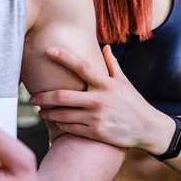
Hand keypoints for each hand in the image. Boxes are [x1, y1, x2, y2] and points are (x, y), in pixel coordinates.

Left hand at [31, 46, 169, 150]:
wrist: (147, 129)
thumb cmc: (134, 103)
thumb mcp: (125, 82)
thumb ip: (111, 65)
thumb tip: (106, 47)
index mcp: (106, 83)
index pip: (81, 66)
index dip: (64, 57)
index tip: (48, 50)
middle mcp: (100, 99)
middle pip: (63, 96)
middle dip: (44, 97)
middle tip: (32, 97)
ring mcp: (97, 118)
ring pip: (63, 115)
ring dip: (48, 113)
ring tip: (39, 110)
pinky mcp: (96, 133)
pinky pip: (70, 128)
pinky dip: (59, 124)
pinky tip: (54, 121)